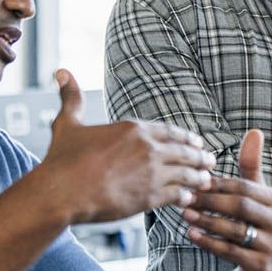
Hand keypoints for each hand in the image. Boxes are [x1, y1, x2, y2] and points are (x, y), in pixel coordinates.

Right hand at [39, 69, 215, 223]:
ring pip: (186, 174)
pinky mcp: (150, 197)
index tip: (197, 141)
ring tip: (206, 180)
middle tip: (210, 159)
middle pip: (185, 151)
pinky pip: (177, 195)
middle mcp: (148, 149)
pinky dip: (186, 196)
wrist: (61, 192)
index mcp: (133, 129)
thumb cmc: (62, 160)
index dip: (186, 137)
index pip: (170, 131)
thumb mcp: (68, 123)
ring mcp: (152, 173)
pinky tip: (188, 198)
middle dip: (200, 156)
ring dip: (198, 177)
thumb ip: (71, 98)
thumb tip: (62, 72)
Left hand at [182, 129, 271, 270]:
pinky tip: (192, 235)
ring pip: (235, 230)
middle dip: (210, 201)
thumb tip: (254, 131)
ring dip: (207, 221)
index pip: (244, 187)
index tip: (193, 179)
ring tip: (184, 213)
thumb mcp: (256, 197)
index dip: (217, 183)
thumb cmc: (256, 227)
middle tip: (184, 196)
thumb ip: (252, 167)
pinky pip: (232, 252)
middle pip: (241, 206)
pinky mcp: (263, 267)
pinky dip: (210, 243)